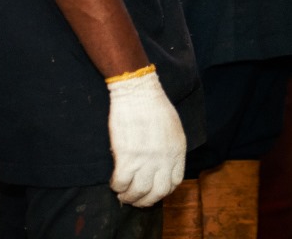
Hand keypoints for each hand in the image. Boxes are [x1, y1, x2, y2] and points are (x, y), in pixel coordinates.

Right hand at [107, 68, 186, 206]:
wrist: (138, 91)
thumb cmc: (154, 106)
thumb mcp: (173, 128)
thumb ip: (170, 149)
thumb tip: (162, 166)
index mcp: (177, 150)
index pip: (174, 182)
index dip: (162, 191)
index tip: (152, 190)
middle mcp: (164, 158)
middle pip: (158, 192)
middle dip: (146, 201)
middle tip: (136, 199)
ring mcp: (146, 159)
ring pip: (138, 192)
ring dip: (129, 197)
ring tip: (123, 194)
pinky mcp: (127, 156)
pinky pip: (121, 182)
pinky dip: (117, 187)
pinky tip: (115, 183)